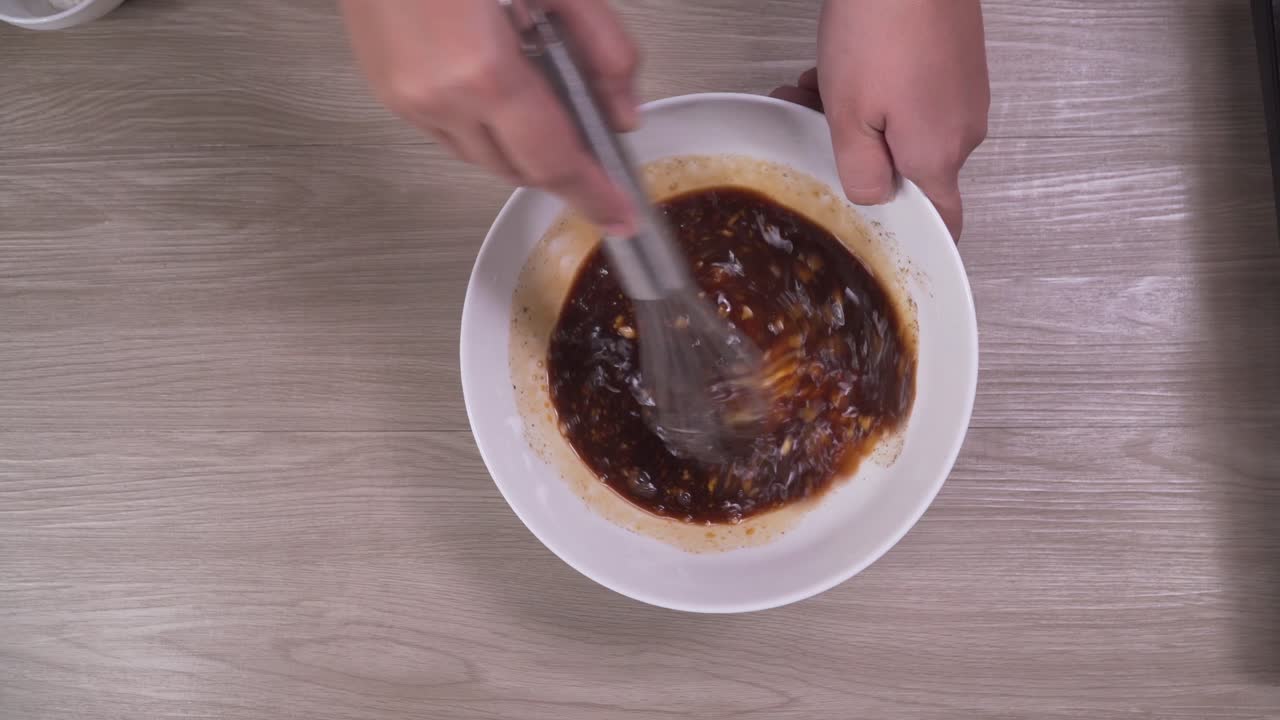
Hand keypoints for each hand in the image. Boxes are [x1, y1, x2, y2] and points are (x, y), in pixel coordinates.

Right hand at [341, 0, 639, 232]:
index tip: (619, 217)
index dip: (591, 194)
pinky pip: (448, 132)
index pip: (552, 161)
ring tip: (547, 97)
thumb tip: (623, 110)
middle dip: (560, 167)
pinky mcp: (384, 88)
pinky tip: (502, 83)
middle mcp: (436, 98)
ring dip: (521, 146)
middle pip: (516, 170)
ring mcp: (402, 97)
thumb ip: (599, 45)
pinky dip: (485, 125)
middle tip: (596, 142)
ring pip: (480, 156)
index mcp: (482, 72)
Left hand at [771, 0, 988, 238]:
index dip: (919, 238)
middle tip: (810, 129)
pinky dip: (873, 91)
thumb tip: (874, 198)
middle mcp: (960, 130)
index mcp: (937, 156)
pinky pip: (910, 96)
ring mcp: (961, 94)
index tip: (891, 242)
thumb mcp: (849, 116)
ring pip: (899, 127)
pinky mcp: (954, 65)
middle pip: (906, 168)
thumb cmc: (882, 27)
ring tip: (811, 87)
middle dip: (855, 155)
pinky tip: (837, 68)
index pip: (944, 221)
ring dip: (854, 117)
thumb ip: (861, 172)